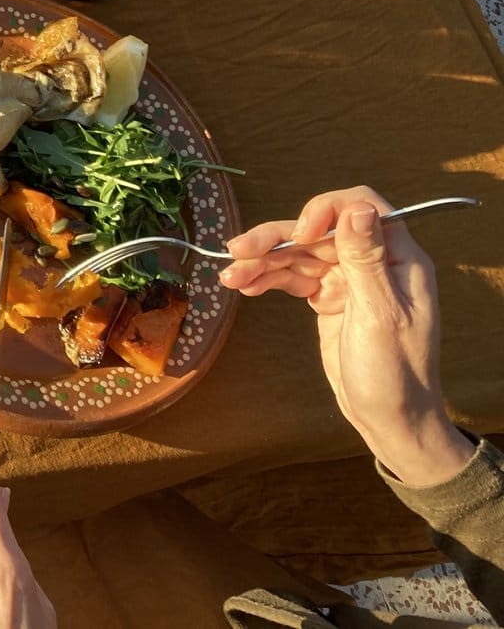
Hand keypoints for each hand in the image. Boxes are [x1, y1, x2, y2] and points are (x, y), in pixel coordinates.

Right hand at [222, 187, 475, 487]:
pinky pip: (292, 277)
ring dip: (262, 261)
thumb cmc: (396, 373)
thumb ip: (367, 261)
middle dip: (277, 239)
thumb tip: (358, 208)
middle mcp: (373, 262)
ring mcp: (348, 280)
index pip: (363, 208)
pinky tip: (243, 285)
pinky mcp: (327, 298)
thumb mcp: (381, 316)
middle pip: (318, 231)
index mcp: (400, 260)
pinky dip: (267, 279)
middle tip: (237, 250)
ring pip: (299, 254)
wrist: (390, 421)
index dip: (328, 210)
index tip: (300, 230)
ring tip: (229, 275)